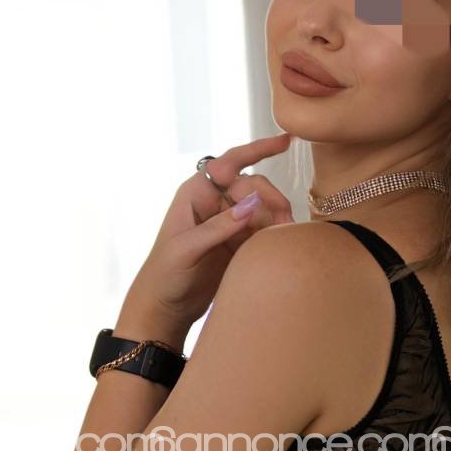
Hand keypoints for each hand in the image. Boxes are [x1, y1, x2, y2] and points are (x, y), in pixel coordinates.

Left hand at [118, 133, 293, 338]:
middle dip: (271, 200)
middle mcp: (214, 202)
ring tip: (283, 236)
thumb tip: (251, 205)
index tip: (285, 143)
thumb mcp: (187, 249)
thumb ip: (218, 227)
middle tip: (284, 222)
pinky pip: (262, 230)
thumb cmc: (165, 274)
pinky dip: (273, 235)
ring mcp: (228, 222)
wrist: (165, 307)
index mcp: (196, 193)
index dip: (258, 149)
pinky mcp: (238, 242)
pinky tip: (279, 244)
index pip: (230, 163)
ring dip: (275, 219)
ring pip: (262, 209)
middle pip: (253, 187)